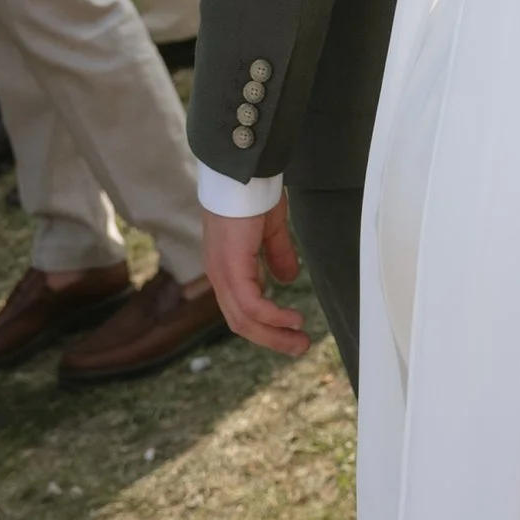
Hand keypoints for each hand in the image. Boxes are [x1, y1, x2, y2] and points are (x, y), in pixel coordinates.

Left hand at [200, 198, 312, 355]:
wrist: (243, 173)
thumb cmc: (253, 194)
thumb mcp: (270, 230)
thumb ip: (277, 254)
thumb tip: (287, 279)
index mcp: (226, 267)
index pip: (241, 309)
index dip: (264, 326)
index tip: (291, 332)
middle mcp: (219, 275)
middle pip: (241, 322)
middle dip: (272, 339)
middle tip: (300, 347)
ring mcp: (222, 273)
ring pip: (244, 319)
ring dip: (274, 334)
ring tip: (300, 341)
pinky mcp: (231, 267)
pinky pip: (252, 304)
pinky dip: (273, 317)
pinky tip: (293, 320)